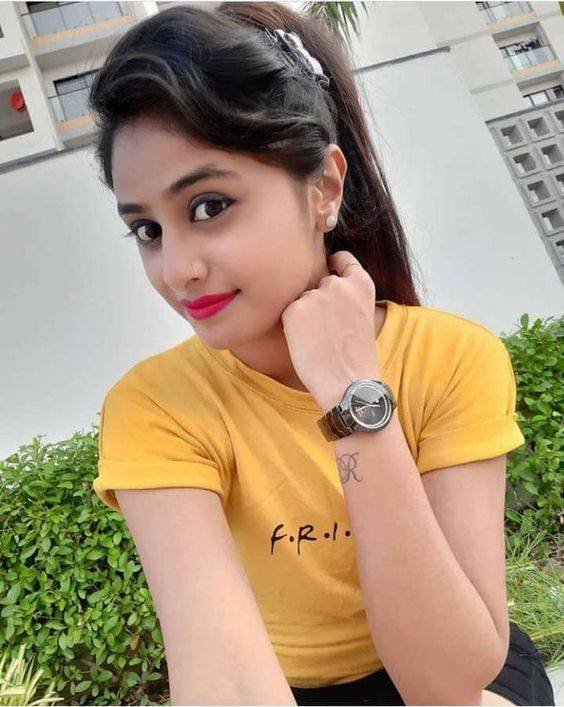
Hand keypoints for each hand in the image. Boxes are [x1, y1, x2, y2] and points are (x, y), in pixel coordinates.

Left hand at [280, 250, 381, 409]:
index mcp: (362, 284)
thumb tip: (322, 290)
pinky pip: (288, 314)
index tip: (329, 265)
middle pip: (319, 285)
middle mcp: (338, 283)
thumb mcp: (362, 316)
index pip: (343, 259)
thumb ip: (347, 297)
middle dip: (319, 301)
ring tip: (320, 341)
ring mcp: (315, 295)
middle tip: (327, 330)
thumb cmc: (356, 357)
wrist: (349, 382)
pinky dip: (293, 328)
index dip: (334, 263)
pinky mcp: (294, 310)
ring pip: (303, 301)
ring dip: (305, 315)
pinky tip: (307, 344)